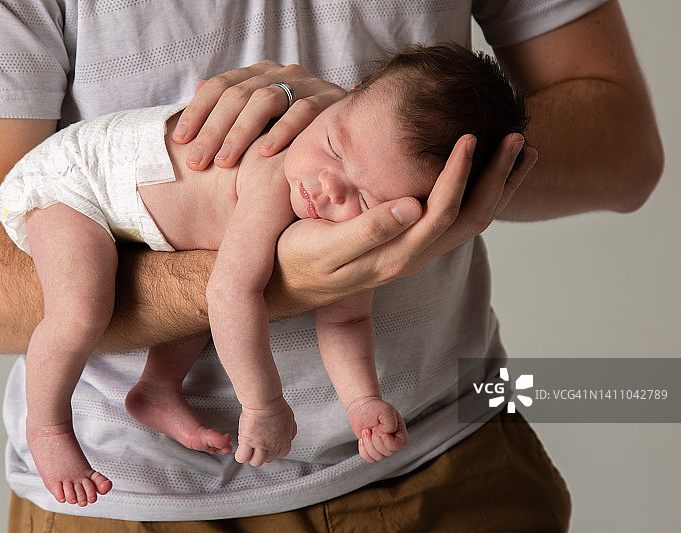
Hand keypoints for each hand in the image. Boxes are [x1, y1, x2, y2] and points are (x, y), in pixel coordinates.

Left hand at [172, 60, 345, 169]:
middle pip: (238, 95)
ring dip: (241, 132)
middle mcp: (281, 74)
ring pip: (266, 100)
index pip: (220, 86)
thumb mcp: (260, 121)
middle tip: (197, 161)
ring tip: (224, 162)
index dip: (197, 112)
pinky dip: (282, 132)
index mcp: (260, 74)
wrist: (349, 134)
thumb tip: (197, 90)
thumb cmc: (295, 133)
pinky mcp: (330, 101)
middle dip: (213, 130)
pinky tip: (265, 153)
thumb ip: (232, 108)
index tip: (180, 140)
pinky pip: (303, 112)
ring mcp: (307, 84)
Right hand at [234, 397, 296, 466]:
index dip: (275, 451)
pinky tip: (240, 449)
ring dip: (252, 457)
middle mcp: (274, 444)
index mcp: (284, 439)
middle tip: (257, 446)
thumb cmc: (275, 405)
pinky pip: (242, 457)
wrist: (264, 402)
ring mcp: (261, 444)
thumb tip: (290, 435)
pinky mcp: (249, 441)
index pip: (282, 453)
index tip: (270, 447)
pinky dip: (240, 456)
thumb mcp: (289, 418)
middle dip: (263, 453)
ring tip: (248, 449)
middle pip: (269, 459)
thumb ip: (290, 429)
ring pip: (256, 461)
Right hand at [268, 134, 536, 311]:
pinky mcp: (406, 245)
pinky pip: (455, 222)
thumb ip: (370, 228)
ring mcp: (412, 253)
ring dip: (497, 188)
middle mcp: (412, 257)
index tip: (471, 136)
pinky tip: (484, 174)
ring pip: (470, 222)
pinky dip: (477, 195)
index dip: (460, 174)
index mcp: (396, 254)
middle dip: (497, 179)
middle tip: (517, 138)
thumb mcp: (326, 245)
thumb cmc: (298, 257)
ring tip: (520, 153)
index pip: (442, 212)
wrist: (285, 285)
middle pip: (471, 219)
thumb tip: (414, 206)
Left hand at [346, 397, 408, 462]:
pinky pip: (370, 459)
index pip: (401, 445)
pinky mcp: (372, 449)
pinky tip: (362, 439)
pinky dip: (364, 450)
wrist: (361, 407)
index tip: (381, 431)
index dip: (389, 442)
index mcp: (399, 432)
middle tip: (372, 428)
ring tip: (366, 431)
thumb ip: (390, 424)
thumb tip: (385, 436)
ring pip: (378, 457)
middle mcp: (392, 441)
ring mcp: (382, 446)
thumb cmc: (374, 407)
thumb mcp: (386, 411)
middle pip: (388, 452)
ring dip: (368, 444)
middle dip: (376, 440)